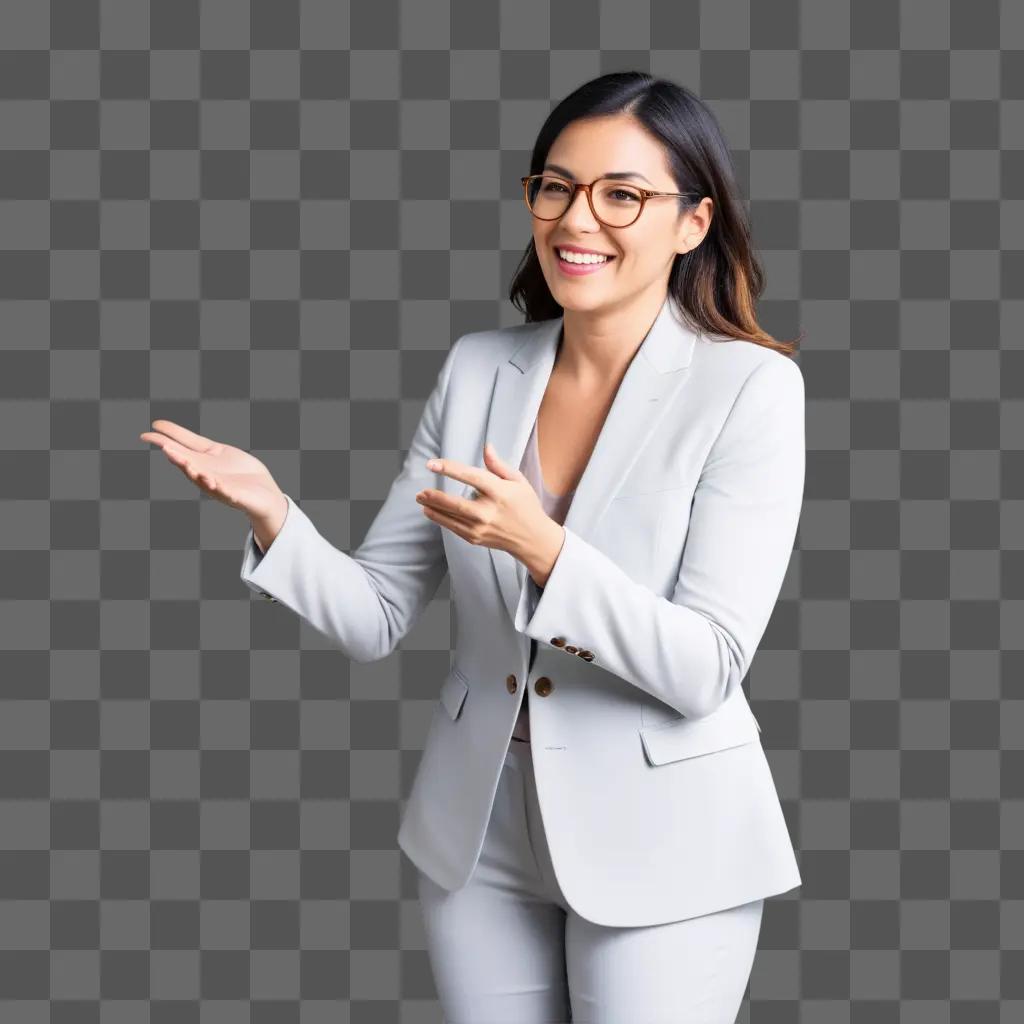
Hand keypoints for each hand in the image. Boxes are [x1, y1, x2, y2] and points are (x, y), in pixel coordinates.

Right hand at [139, 419, 284, 523]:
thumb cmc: (238, 471)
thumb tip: (158, 425)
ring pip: (205, 481)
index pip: (179, 451)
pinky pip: (229, 493)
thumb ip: (189, 441)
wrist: (263, 492)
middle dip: (179, 459)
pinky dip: (223, 490)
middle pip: (189, 467)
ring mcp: (220, 487)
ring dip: (196, 474)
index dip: (163, 442)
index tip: (145, 435)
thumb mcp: (212, 451)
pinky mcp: (237, 496)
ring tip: (189, 465)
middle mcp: (206, 476)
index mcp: (200, 463)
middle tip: (166, 448)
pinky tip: (217, 484)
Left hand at [415, 442, 564, 581]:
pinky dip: (440, 520)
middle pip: (456, 503)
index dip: (450, 469)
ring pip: (451, 517)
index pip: (471, 477)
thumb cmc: (526, 505)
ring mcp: (481, 527)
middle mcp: (489, 511)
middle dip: (435, 496)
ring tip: (421, 499)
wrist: (533, 539)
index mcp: (500, 492)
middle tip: (420, 491)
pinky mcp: (476, 538)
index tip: (433, 464)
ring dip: (433, 508)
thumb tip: (486, 446)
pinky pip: (453, 528)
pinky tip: (430, 512)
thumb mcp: (518, 481)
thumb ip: (499, 465)